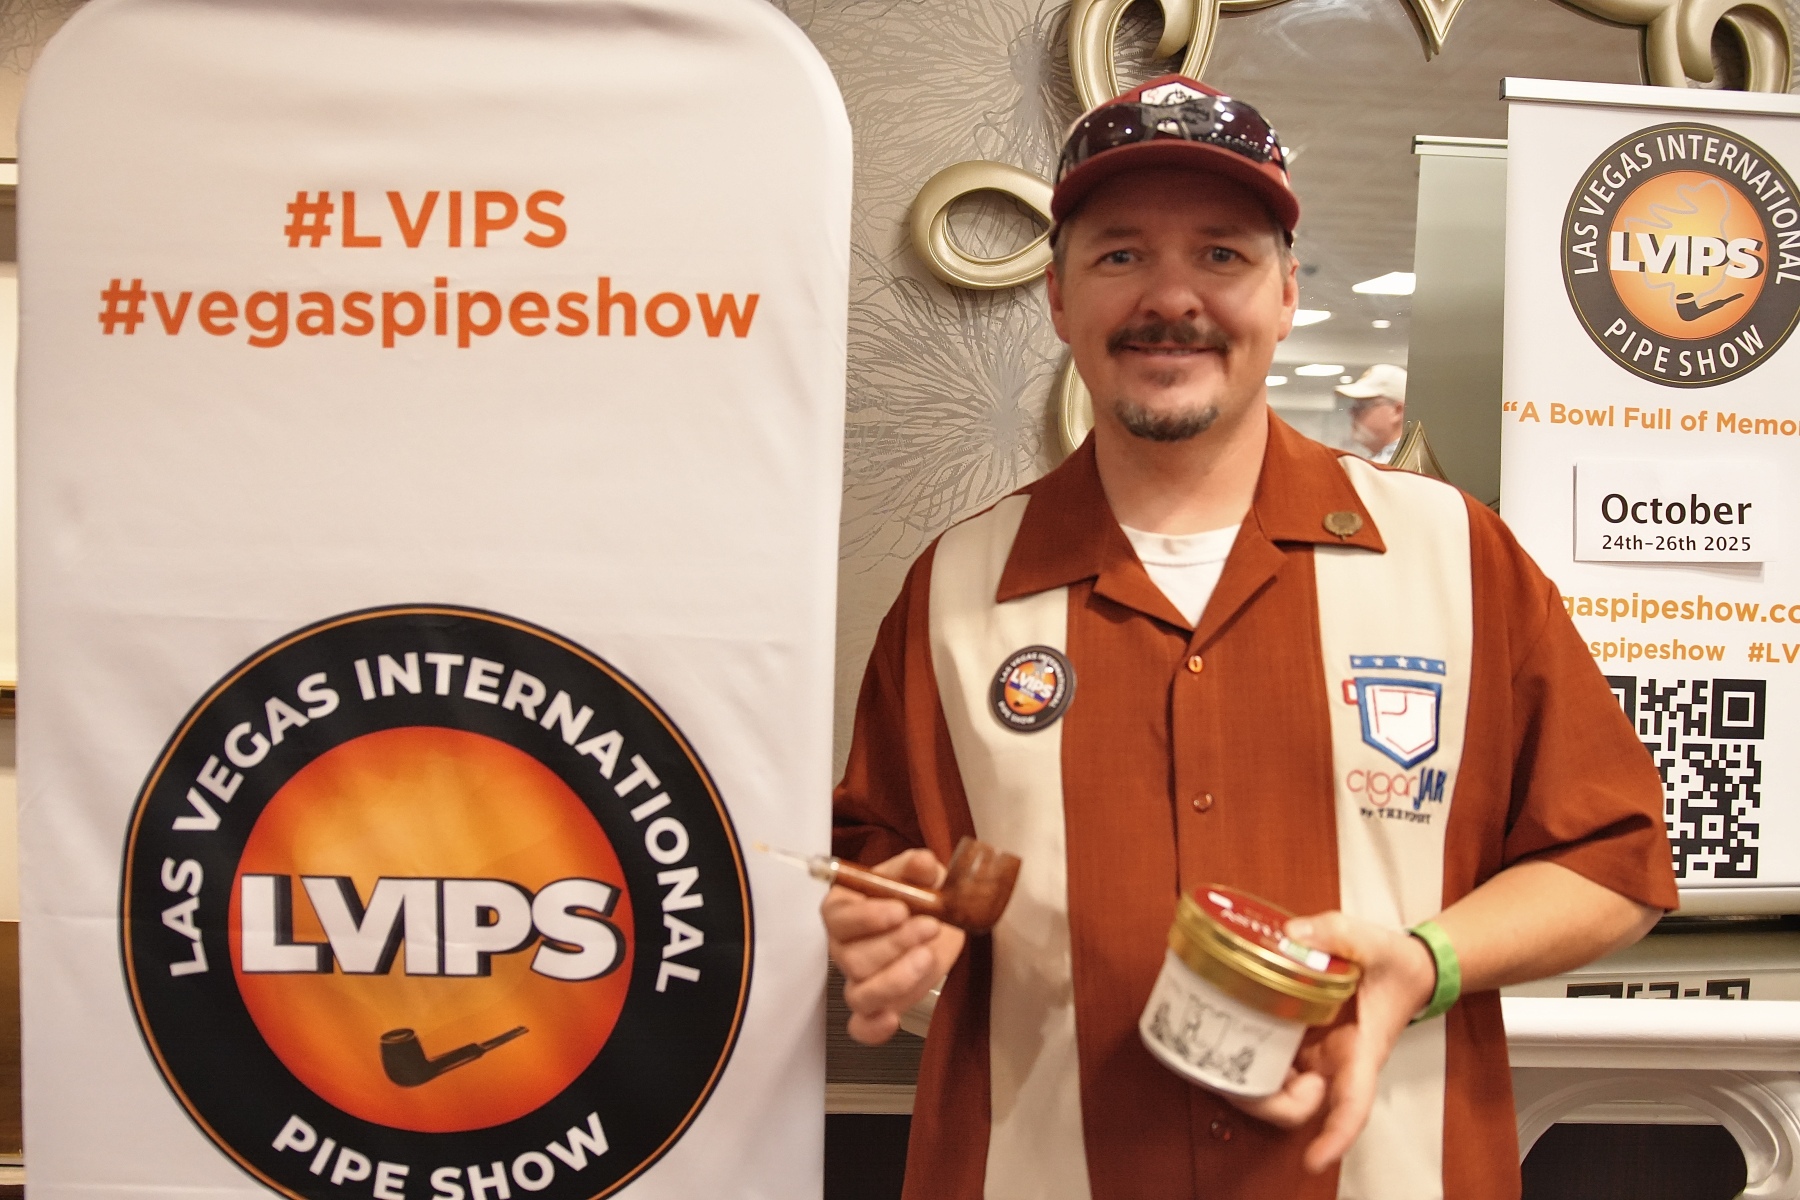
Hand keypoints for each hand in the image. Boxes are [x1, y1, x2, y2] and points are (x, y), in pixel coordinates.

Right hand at [822, 848, 967, 1045]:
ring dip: (895, 980)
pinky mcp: (875, 1006)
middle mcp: (843, 946)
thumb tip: (922, 864)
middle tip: (930, 926)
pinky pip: (861, 1027)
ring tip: (927, 958)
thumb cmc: (918, 894)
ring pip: (859, 992)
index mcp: (845, 908)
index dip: (867, 917)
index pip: (839, 917)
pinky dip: (874, 1029)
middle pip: (852, 957)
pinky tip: (894, 1018)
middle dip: (895, 944)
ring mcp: (857, 979)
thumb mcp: (920, 873)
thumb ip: (917, 867)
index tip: (900, 909)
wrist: (939, 922)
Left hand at [1226, 911, 1436, 1172]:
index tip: (1314, 1160)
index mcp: (1361, 1052)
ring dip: (1247, 1079)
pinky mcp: (1300, 1045)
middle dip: (1262, 1101)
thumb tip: (1294, 935)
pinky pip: (1269, 1063)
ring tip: (1225, 1042)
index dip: (1334, 1137)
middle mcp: (1335, 1065)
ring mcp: (1315, 1058)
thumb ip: (1335, 934)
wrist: (1405, 968)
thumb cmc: (1392, 964)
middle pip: (1298, 1108)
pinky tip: (1228, 1027)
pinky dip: (1246, 1055)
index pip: (1352, 1106)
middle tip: (1232, 1070)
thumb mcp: (1369, 940)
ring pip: (1278, 1091)